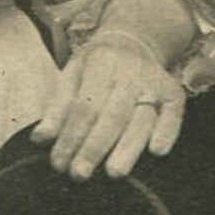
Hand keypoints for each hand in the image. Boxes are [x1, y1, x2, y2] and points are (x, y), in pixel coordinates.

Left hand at [30, 38, 185, 180]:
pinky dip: (168, 132)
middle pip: (112, 116)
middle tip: (79, 174)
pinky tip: (156, 152)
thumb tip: (40, 139)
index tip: (58, 163)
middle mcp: (130, 72)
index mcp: (100, 63)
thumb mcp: (72, 73)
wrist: (133, 40)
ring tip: (113, 173)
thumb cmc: (97, 65)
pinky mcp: (174, 93)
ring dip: (128, 148)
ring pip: (142, 119)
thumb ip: (57, 107)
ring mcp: (154, 83)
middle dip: (94, 148)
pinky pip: (174, 114)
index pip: (84, 106)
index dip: (71, 136)